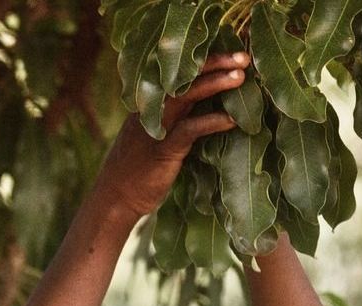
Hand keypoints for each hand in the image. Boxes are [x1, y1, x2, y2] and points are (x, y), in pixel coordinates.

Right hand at [91, 52, 252, 220]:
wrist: (117, 196)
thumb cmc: (140, 169)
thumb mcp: (158, 137)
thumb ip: (179, 120)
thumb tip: (212, 108)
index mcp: (152, 102)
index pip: (180, 73)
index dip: (206, 60)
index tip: (232, 53)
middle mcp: (153, 108)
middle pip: (186, 76)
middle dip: (215, 63)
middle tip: (243, 57)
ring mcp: (157, 127)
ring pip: (187, 95)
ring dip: (215, 84)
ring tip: (240, 77)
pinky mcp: (163, 149)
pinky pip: (190, 129)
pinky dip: (211, 122)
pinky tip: (230, 120)